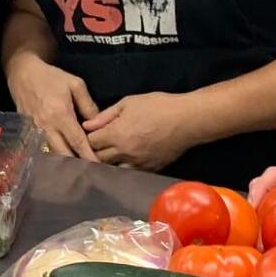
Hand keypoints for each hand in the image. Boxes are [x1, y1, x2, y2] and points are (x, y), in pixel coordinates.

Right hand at [6, 55, 98, 160]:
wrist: (23, 73)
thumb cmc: (51, 77)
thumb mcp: (76, 84)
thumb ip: (88, 105)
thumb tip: (97, 124)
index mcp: (61, 114)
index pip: (77, 141)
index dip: (88, 156)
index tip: (98, 167)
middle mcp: (47, 126)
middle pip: (63, 154)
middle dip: (77, 165)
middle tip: (91, 173)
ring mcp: (36, 131)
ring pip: (52, 154)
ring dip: (66, 163)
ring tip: (80, 170)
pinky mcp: (29, 132)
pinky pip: (43, 148)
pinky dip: (54, 156)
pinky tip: (63, 160)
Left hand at [83, 92, 198, 170]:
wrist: (187, 120)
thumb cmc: (160, 106)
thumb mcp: (130, 102)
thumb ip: (106, 115)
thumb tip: (88, 125)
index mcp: (117, 133)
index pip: (91, 141)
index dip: (89, 136)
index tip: (92, 133)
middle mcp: (124, 152)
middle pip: (97, 158)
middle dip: (94, 151)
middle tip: (97, 145)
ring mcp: (137, 163)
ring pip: (111, 170)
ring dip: (107, 163)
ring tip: (108, 156)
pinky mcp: (149, 170)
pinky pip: (129, 174)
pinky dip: (123, 169)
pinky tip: (124, 162)